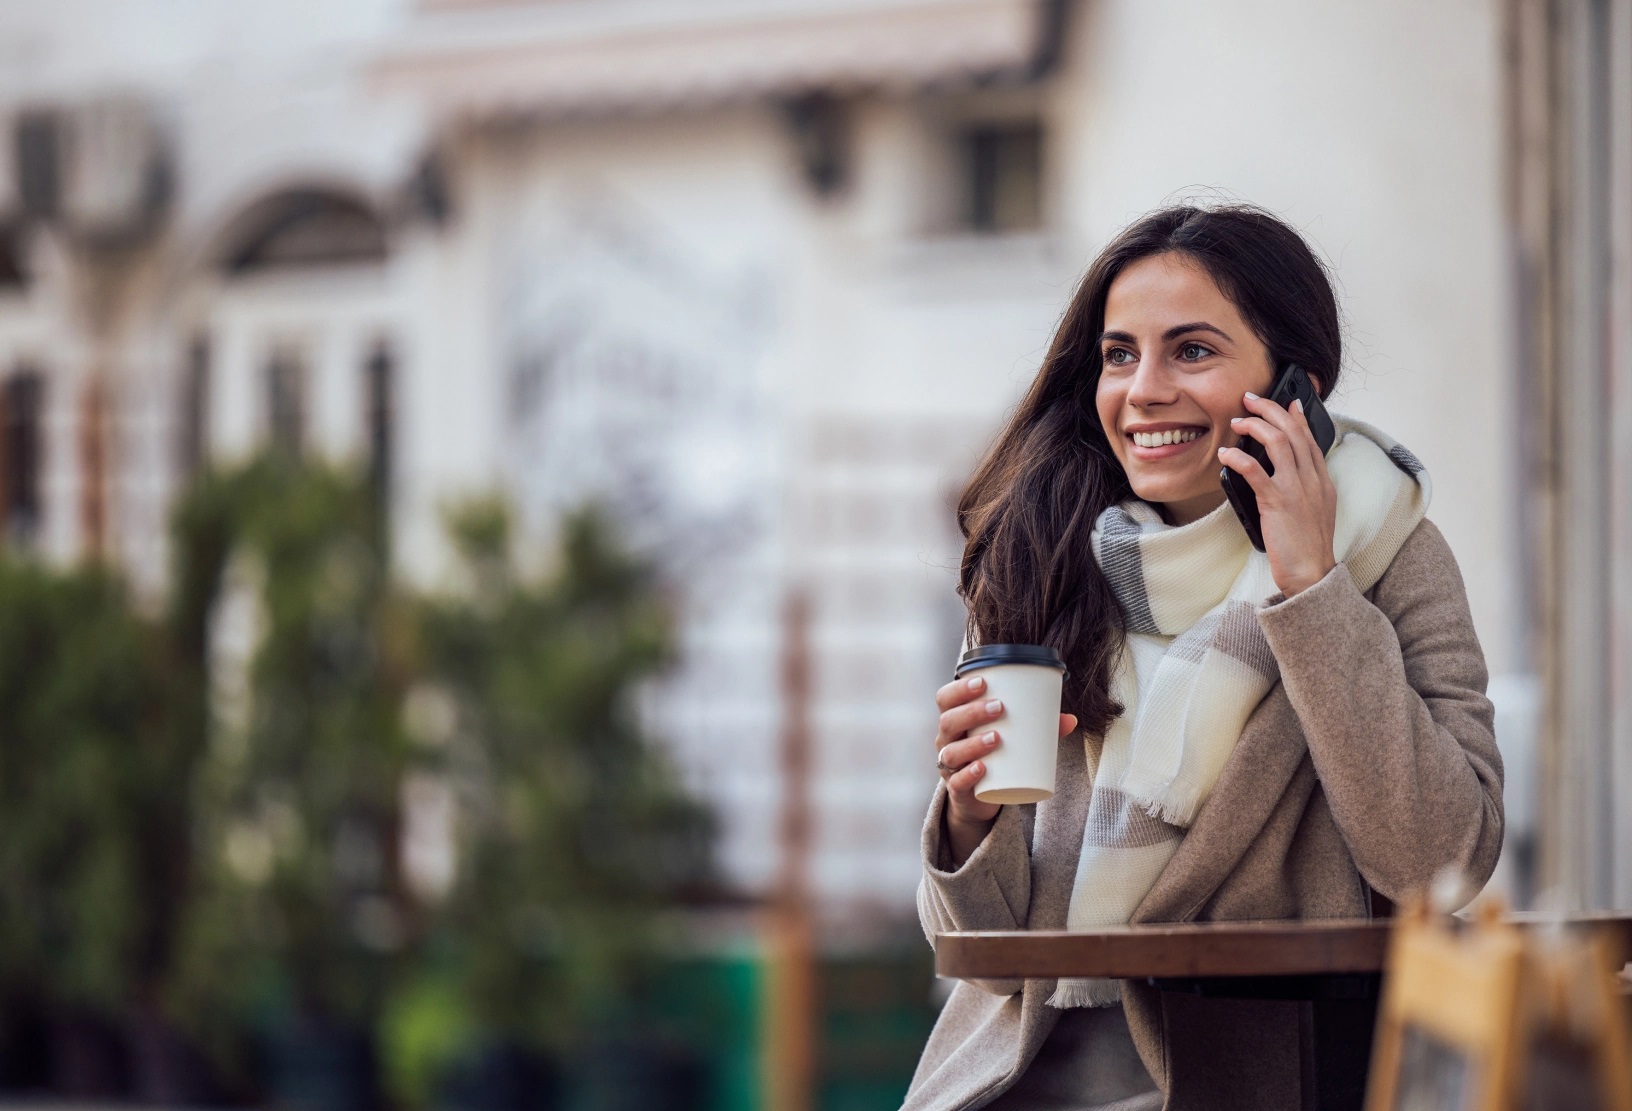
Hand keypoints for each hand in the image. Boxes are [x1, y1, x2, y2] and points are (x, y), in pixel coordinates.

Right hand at [934, 674, 1077, 862]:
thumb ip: (1038, 728)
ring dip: (972, 743)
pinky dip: (968, 774)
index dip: (959, 688)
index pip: (945, 699)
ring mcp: (949, 766)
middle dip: (971, 712)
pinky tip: (981, 768)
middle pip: (948, 721)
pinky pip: (957, 782)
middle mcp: (946, 741)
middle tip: (999, 708)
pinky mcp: (957, 789)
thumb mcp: (1009, 738)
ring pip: (951, 752)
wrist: (981, 797)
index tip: (983, 682)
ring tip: (996, 738)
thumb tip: (1071, 720)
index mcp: (955, 720)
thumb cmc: (994, 756)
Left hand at [1217, 393, 1337, 596]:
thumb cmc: (1308, 546)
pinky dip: (1239, 458)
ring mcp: (1296, 489)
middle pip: (1293, 432)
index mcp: (1322, 481)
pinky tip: (1226, 455)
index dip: (1296, 417)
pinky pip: (1256, 471)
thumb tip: (1289, 470)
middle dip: (1271, 410)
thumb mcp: (1317, 510)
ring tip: (1237, 422)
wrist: (1312, 572)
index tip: (1286, 401)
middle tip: (1251, 400)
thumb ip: (1308, 487)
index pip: (1310, 439)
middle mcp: (1312, 479)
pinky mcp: (1277, 502)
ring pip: (1278, 443)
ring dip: (1255, 427)